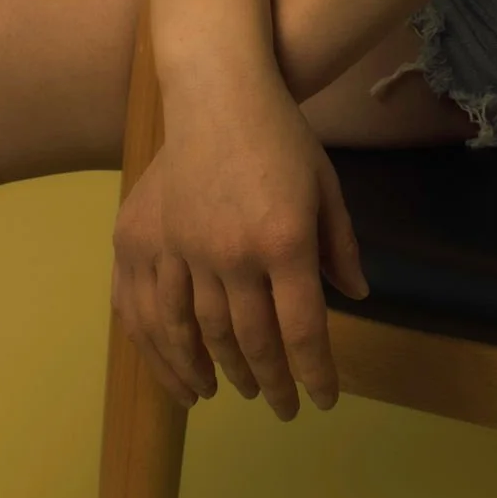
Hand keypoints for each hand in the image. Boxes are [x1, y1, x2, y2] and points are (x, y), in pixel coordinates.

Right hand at [111, 77, 370, 419]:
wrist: (219, 92)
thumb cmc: (282, 137)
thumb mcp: (326, 189)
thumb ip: (340, 247)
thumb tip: (355, 297)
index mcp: (284, 241)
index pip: (300, 329)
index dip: (312, 373)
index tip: (319, 401)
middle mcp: (230, 253)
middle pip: (248, 339)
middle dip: (270, 380)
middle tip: (281, 406)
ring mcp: (180, 247)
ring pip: (195, 332)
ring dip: (215, 372)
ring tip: (227, 393)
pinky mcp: (141, 239)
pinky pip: (144, 309)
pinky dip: (160, 348)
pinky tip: (178, 371)